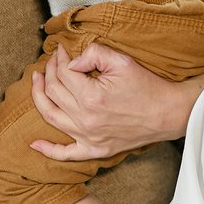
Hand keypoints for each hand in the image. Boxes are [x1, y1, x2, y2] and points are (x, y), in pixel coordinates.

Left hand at [28, 44, 203, 162]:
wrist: (169, 113)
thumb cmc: (148, 86)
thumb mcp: (122, 61)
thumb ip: (93, 53)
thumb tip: (72, 61)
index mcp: (91, 97)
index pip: (63, 73)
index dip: (60, 58)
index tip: (62, 50)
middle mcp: (85, 120)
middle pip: (54, 92)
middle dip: (49, 72)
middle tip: (53, 61)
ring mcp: (89, 138)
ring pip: (51, 117)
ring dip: (39, 97)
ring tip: (37, 81)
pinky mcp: (95, 149)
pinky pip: (66, 154)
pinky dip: (48, 150)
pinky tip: (34, 144)